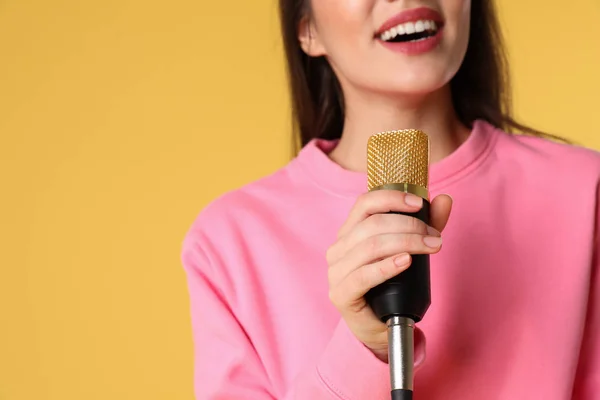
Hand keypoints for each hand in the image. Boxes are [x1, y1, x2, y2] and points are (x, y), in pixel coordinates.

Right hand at [326, 190, 451, 361]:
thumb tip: (444, 200)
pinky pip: (363, 275)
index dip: (391, 198)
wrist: (380, 328)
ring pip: (370, 246)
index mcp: (349, 232)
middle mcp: (338, 248)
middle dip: (409, 226)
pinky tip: (405, 261)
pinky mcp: (341, 294)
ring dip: (405, 243)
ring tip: (430, 248)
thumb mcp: (410, 250)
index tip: (418, 203)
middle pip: (372, 225)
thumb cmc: (391, 286)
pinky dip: (386, 266)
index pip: (364, 203)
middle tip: (434, 237)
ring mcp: (336, 272)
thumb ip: (425, 225)